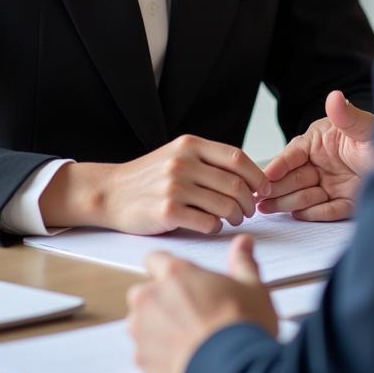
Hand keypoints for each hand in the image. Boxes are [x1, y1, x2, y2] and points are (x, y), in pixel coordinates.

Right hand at [39, 135, 271, 234]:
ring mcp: (175, 186)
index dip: (257, 176)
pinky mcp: (167, 211)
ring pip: (225, 205)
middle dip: (249, 201)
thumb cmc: (149, 177)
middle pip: (235, 184)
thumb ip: (208, 161)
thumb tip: (249, 176)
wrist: (110, 192)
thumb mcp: (178, 155)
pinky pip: (207, 223)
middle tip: (249, 210)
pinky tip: (212, 226)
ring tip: (234, 219)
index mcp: (190, 145)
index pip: (237, 158)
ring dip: (236, 216)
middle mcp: (184, 163)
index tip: (263, 189)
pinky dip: (216, 227)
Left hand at [127, 235, 277, 372]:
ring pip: (140, 320)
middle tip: (187, 310)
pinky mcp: (141, 357)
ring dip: (155, 325)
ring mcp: (142, 328)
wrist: (234, 368)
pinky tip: (181, 353)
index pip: (154, 259)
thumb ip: (241, 261)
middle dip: (160, 299)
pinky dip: (157, 351)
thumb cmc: (240, 325)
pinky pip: (143, 349)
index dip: (166, 269)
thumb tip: (243, 243)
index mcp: (174, 273)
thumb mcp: (250, 286)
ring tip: (185, 335)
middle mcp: (151, 296)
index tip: (179, 279)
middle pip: (145, 291)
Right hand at [257, 90, 373, 220]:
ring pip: (306, 195)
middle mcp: (323, 163)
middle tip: (261, 199)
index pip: (294, 153)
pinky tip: (300, 215)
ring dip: (290, 202)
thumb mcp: (365, 127)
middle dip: (277, 189)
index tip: (267, 176)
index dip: (280, 165)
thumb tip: (334, 96)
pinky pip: (328, 209)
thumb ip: (347, 115)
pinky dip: (315, 213)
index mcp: (320, 141)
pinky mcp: (345, 201)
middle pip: (295, 177)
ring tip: (273, 210)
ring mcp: (332, 183)